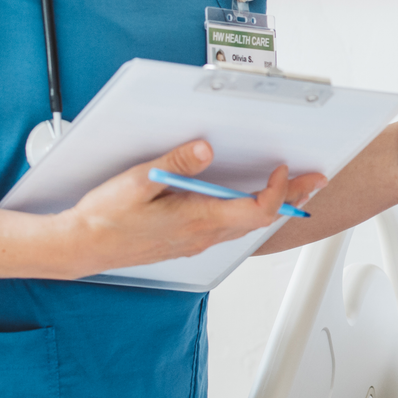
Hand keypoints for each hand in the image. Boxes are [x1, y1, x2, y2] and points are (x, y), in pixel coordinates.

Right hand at [57, 138, 324, 278]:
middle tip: (316, 181)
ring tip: (292, 189)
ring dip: (273, 208)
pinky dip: (249, 214)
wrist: (81, 248)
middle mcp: (202, 235)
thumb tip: (205, 149)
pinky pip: (229, 230)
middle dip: (292, 199)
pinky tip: (249, 202)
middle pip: (261, 220)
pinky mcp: (186, 242)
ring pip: (247, 227)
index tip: (286, 168)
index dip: (279, 192)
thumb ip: (175, 164)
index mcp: (197, 220)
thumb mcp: (137, 183)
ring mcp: (196, 241)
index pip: (255, 210)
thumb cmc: (105, 219)